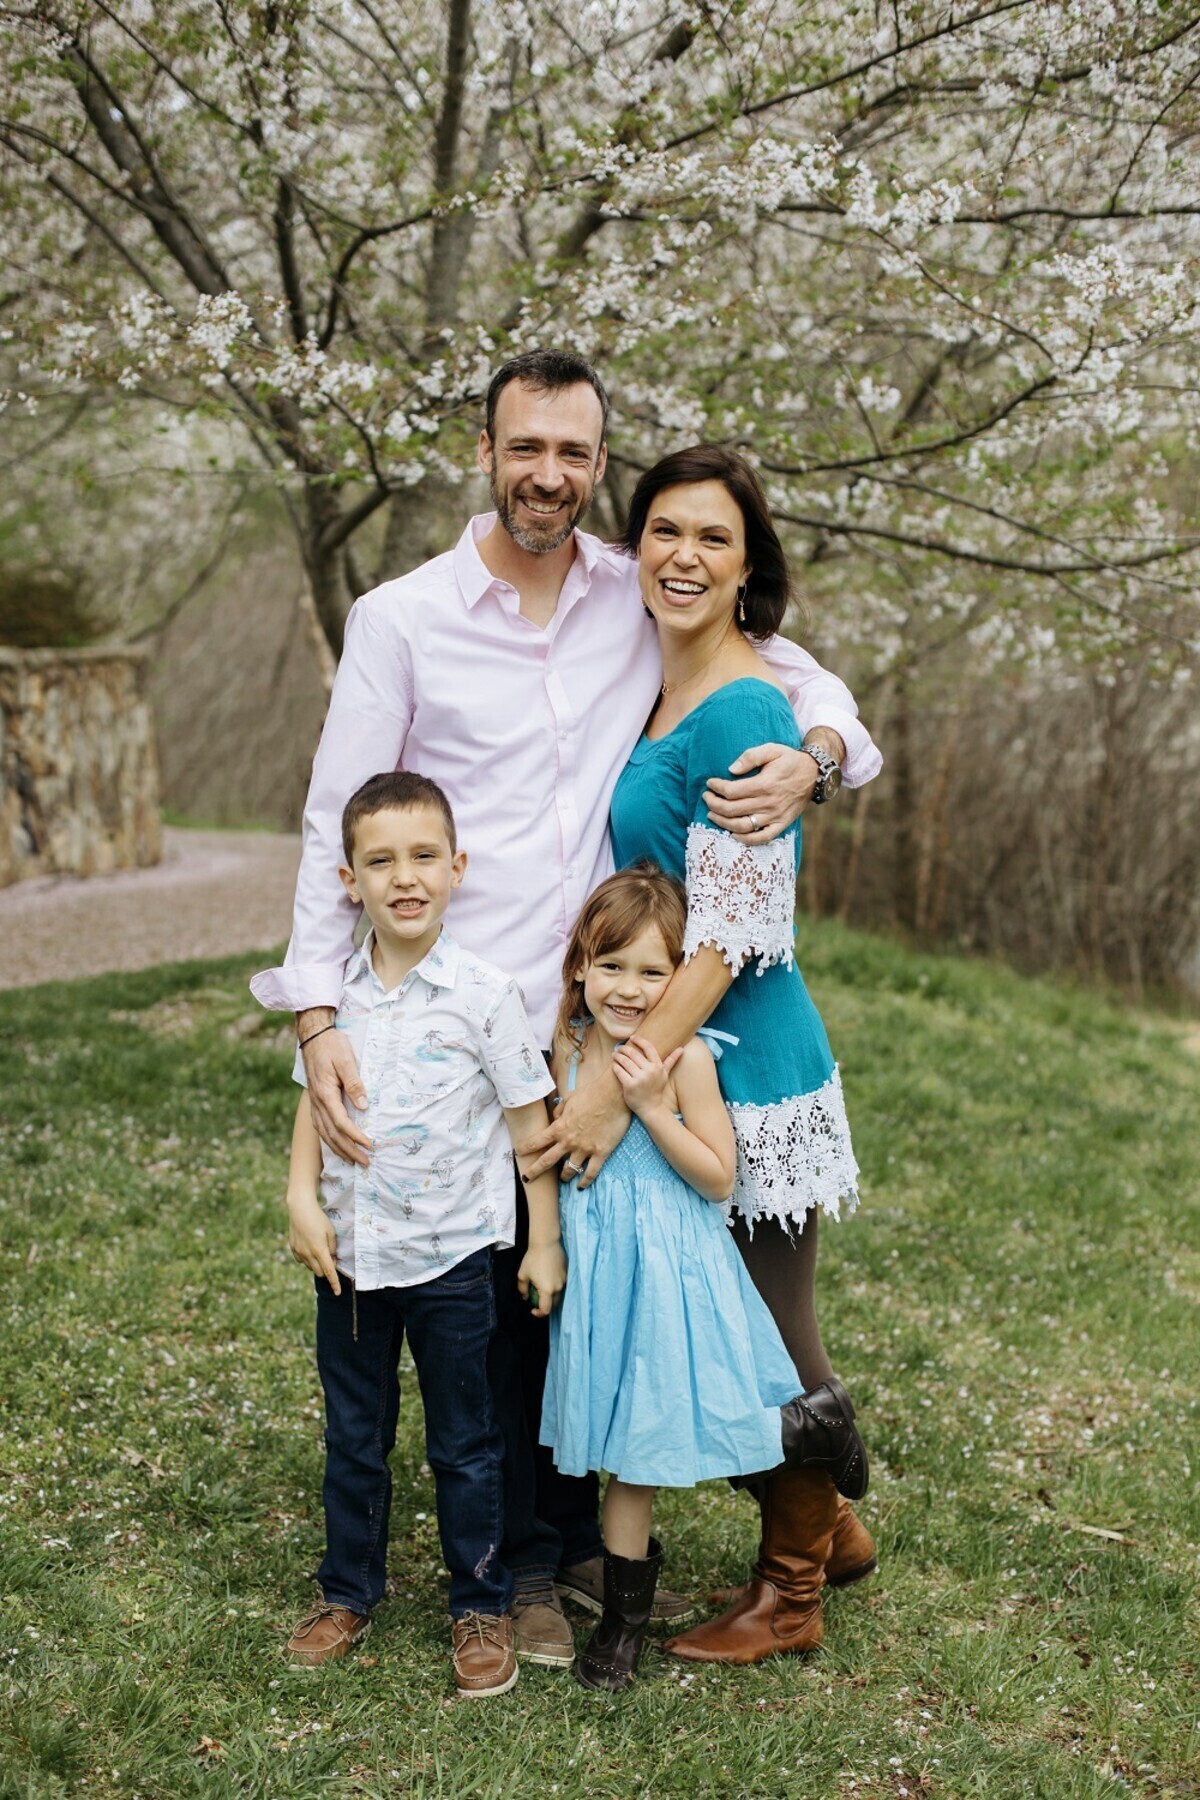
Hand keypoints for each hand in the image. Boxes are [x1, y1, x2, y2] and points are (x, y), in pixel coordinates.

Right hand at [287, 1191, 340, 1293]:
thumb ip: (332, 1248)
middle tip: (330, 1256)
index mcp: (320, 1251)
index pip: (329, 1272)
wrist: (300, 1209)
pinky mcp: (293, 1249)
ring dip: (317, 1263)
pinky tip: (309, 1246)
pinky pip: (302, 1260)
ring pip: (310, 1267)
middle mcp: (308, 1254)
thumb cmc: (319, 1219)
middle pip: (320, 1272)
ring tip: (318, 1248)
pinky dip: (307, 1258)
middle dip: (326, 1269)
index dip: (334, 1283)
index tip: (338, 1292)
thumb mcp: (331, 1232)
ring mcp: (299, 1252)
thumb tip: (331, 1260)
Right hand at [300, 1012, 371, 1166]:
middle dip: (349, 1150)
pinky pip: (320, 1127)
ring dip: (339, 1149)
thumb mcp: (346, 1061)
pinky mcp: (315, 1102)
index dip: (355, 1137)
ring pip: (324, 1134)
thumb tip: (363, 1106)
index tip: (369, 1145)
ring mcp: (314, 1103)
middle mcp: (317, 1102)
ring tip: (353, 1161)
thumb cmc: (331, 1046)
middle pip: (332, 1134)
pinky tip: (337, 1146)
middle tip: (365, 1162)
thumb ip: (354, 1084)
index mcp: (325, 1094)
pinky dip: (330, 1140)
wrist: (313, 1036)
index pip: (341, 1122)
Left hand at [517, 1241, 566, 1317]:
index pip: (546, 1310)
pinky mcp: (566, 1273)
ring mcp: (564, 1280)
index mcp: (547, 1290)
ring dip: (550, 1295)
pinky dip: (555, 1286)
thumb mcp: (522, 1275)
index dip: (539, 1313)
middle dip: (545, 1304)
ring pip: (558, 1295)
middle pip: (553, 1304)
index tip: (532, 1309)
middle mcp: (558, 1287)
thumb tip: (526, 1297)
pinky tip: (548, 1277)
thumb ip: (522, 1289)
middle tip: (536, 1297)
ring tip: (541, 1286)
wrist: (546, 1243)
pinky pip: (561, 1285)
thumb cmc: (532, 1259)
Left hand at [523, 1075, 629, 1187]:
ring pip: (569, 1170)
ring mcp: (584, 1149)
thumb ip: (560, 1110)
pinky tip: (581, 1186)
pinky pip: (590, 1173)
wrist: (613, 1094)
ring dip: (564, 1176)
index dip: (526, 1147)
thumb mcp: (569, 1099)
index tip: (518, 1152)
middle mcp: (568, 1141)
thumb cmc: (591, 1093)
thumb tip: (556, 1118)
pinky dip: (585, 1181)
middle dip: (534, 1171)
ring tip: (562, 1179)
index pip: (537, 1141)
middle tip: (527, 1178)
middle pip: (546, 1161)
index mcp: (559, 1127)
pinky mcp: (600, 1153)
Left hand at [612, 1035, 683, 1118]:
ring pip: (625, 1061)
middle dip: (624, 1049)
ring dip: (617, 1056)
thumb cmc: (657, 1089)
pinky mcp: (629, 1085)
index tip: (632, 1037)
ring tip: (614, 1055)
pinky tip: (614, 1065)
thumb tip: (681, 1048)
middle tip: (619, 1048)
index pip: (648, 1048)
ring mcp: (639, 1078)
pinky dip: (615, 1066)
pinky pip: (619, 1071)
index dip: (640, 1040)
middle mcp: (649, 1071)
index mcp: (657, 1066)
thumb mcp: (665, 1074)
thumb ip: (672, 1060)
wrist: (651, 1108)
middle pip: (633, 1054)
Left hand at [704, 739, 833, 843]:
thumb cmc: (789, 760)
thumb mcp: (771, 749)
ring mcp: (775, 816)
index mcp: (764, 784)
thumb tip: (731, 770)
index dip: (716, 788)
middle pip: (732, 809)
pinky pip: (762, 838)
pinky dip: (746, 840)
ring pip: (743, 826)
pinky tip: (733, 834)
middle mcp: (768, 802)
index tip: (709, 783)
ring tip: (712, 814)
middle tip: (706, 798)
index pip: (732, 791)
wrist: (814, 774)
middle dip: (714, 804)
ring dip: (723, 823)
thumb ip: (750, 757)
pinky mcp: (781, 824)